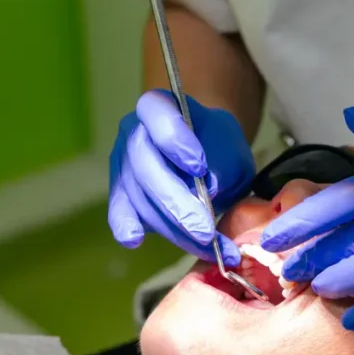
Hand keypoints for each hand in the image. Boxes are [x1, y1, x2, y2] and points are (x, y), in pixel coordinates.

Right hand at [108, 91, 255, 265]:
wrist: (207, 156)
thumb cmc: (218, 147)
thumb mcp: (233, 149)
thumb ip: (224, 163)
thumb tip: (210, 189)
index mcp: (159, 107)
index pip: (158, 115)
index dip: (174, 140)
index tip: (199, 167)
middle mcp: (133, 132)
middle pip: (144, 165)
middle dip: (175, 202)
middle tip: (204, 230)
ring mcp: (122, 163)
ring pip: (139, 196)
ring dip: (172, 227)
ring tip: (206, 247)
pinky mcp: (121, 193)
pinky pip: (120, 211)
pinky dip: (127, 227)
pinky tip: (135, 240)